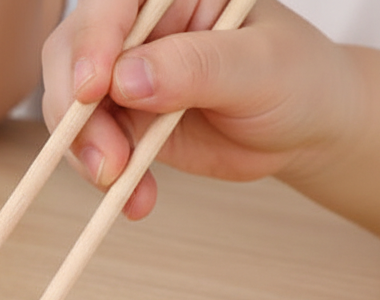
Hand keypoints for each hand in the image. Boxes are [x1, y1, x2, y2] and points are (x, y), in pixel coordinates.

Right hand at [42, 0, 361, 218]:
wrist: (306, 128)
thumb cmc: (296, 78)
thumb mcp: (260, 67)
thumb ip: (196, 66)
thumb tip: (127, 78)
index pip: (112, 3)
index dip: (92, 41)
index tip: (94, 89)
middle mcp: (139, 26)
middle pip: (74, 54)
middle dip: (78, 111)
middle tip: (105, 159)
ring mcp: (126, 74)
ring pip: (73, 106)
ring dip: (88, 151)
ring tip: (120, 184)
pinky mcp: (124, 119)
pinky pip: (93, 146)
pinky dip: (106, 177)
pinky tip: (135, 199)